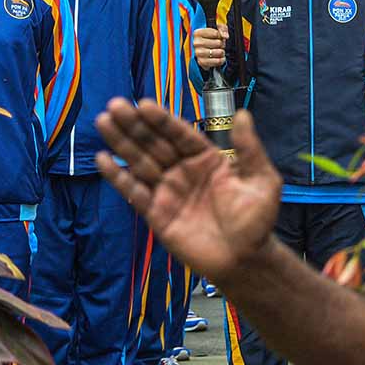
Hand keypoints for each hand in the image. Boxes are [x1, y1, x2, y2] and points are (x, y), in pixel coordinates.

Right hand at [96, 100, 282, 282]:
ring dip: (122, 143)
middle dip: (135, 125)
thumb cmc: (256, 219)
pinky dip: (118, 177)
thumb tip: (243, 113)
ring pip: (140, 162)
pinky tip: (103, 159)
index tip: (143, 103)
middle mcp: (184, 170)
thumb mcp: (261, 179)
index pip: (180, 134)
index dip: (162, 120)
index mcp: (206, 159)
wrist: (245, 260)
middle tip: (114, 105)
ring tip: (103, 121)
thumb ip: (249, 148)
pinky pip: (134, 192)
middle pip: (155, 143)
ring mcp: (168, 191)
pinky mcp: (156, 213)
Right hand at [193, 25, 228, 68]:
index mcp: (198, 33)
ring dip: (222, 52)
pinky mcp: (202, 62)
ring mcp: (198, 53)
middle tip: (219, 45)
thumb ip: (222, 28)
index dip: (221, 36)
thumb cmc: (210, 39)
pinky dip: (221, 60)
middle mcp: (196, 43)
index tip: (219, 37)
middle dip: (222, 44)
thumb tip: (225, 36)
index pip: (216, 33)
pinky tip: (220, 58)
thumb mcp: (215, 29)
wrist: (202, 52)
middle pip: (218, 43)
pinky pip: (217, 61)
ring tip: (219, 51)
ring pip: (219, 52)